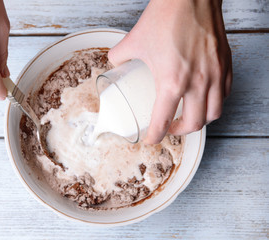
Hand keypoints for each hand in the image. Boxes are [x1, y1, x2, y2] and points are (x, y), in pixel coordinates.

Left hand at [108, 0, 231, 143]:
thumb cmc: (165, 16)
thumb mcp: (134, 40)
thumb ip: (119, 56)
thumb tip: (114, 64)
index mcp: (172, 82)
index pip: (163, 121)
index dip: (155, 135)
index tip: (152, 139)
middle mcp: (198, 83)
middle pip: (193, 124)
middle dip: (178, 132)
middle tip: (168, 128)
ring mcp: (215, 74)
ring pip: (214, 113)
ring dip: (199, 121)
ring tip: (188, 117)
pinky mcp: (225, 64)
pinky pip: (225, 94)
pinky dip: (214, 102)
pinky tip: (205, 98)